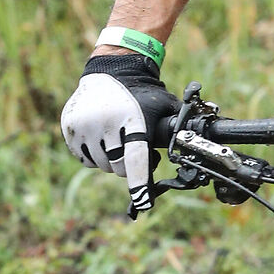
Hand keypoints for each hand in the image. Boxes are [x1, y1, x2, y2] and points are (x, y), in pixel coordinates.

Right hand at [61, 54, 177, 215]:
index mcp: (132, 120)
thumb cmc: (142, 94)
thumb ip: (179, 126)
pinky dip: (94, 154)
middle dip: (128, 166)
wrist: (110, 71)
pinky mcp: (70, 128)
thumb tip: (202, 140)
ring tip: (116, 138)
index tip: (144, 202)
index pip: (135, 158)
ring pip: (101, 165)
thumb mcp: (164, 105)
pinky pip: (84, 158)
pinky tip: (101, 136)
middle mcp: (105, 123)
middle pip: (118, 168)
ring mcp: (84, 126)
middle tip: (132, 148)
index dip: (139, 182)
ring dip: (111, 159)